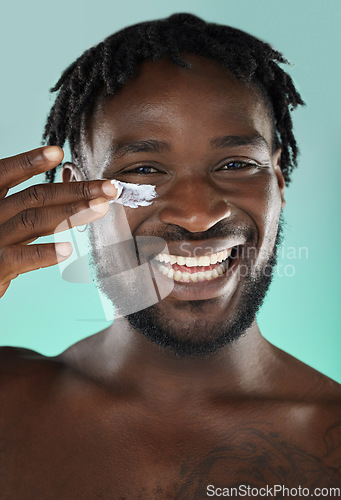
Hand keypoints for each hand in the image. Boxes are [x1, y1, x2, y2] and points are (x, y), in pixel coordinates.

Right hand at [0, 146, 116, 297]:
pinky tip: (68, 250)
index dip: (29, 161)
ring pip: (32, 221)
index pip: (5, 174)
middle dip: (75, 190)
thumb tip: (66, 193)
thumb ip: (24, 209)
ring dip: (70, 213)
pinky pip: (20, 257)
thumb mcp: (1, 222)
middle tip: (109, 188)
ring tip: (100, 208)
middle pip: (33, 197)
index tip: (59, 152)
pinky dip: (44, 253)